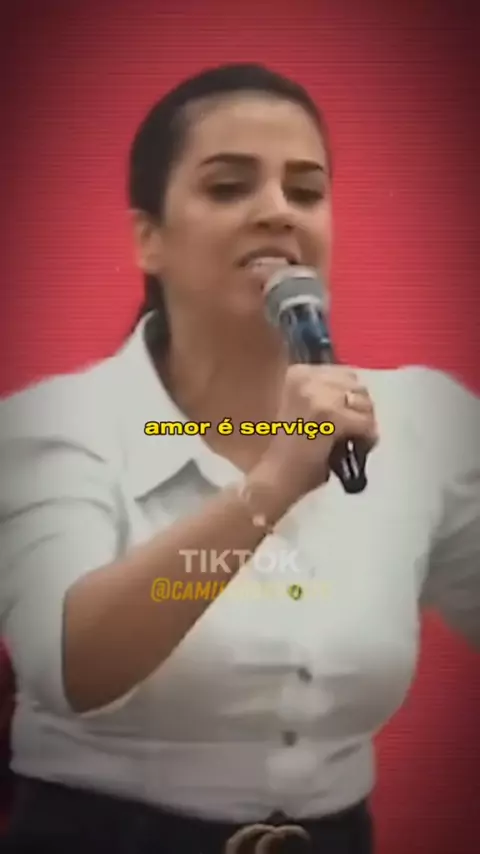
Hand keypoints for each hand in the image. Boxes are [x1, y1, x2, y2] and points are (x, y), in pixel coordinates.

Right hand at [253, 364, 377, 502]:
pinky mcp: (328, 415)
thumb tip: (358, 399)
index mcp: (297, 373)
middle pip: (356, 385)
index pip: (344, 374)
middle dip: (361, 409)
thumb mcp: (304, 410)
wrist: (274, 479)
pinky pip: (365, 422)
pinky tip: (358, 450)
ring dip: (366, 423)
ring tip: (356, 441)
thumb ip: (326, 397)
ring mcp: (315, 395)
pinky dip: (368, 438)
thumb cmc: (288, 453)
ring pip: (364, 403)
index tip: (348, 417)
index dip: (351, 398)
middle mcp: (304, 377)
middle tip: (355, 432)